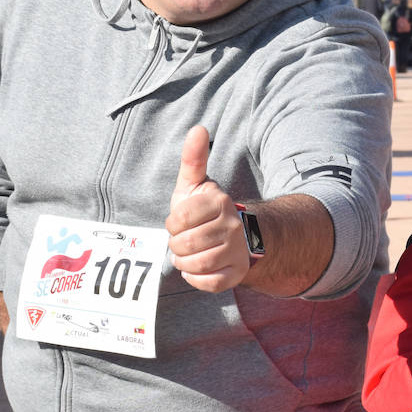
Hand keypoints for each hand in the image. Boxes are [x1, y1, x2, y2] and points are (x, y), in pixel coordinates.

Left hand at [165, 125, 249, 292]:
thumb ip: (192, 158)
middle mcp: (233, 226)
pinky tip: (197, 268)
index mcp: (220, 202)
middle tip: (184, 240)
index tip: (180, 222)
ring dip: (184, 262)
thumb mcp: (196, 183)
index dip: (173, 223)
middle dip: (176, 245)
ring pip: (196, 264)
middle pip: (184, 244)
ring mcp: (238, 250)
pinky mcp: (238, 272)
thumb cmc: (206, 209)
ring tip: (189, 254)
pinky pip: (209, 282)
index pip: (178, 219)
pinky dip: (196, 279)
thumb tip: (198, 128)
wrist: (238, 236)